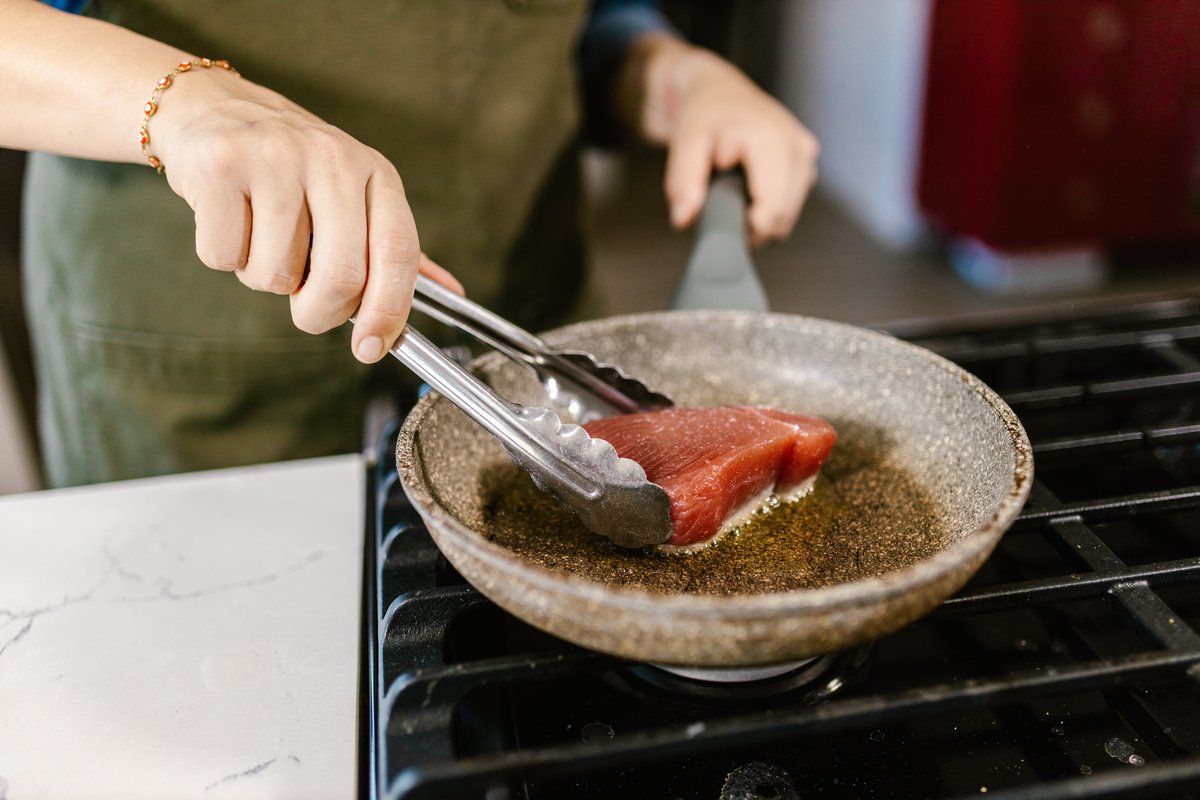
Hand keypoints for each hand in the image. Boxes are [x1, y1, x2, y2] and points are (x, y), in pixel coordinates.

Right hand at [152, 68, 461, 362]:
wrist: (209, 105)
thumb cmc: (288, 165)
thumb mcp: (353, 192)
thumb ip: (392, 245)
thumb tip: (449, 292)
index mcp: (374, 171)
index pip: (399, 252)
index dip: (389, 310)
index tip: (371, 347)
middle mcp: (332, 158)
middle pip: (342, 275)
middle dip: (320, 313)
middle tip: (306, 309)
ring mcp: (275, 158)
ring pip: (277, 274)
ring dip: (264, 278)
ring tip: (259, 236)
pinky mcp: (221, 165)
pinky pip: (224, 256)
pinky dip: (224, 258)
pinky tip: (229, 220)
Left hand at [624, 36, 818, 246]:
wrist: (719, 91)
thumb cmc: (703, 116)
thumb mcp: (684, 144)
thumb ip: (683, 182)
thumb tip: (684, 219)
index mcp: (772, 141)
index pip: (772, 212)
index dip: (744, 228)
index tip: (720, 215)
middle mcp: (798, 146)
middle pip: (782, 219)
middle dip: (750, 225)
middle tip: (722, 203)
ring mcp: (807, 153)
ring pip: (788, 217)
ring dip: (759, 218)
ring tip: (734, 190)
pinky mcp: (808, 159)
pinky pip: (791, 205)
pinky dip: (769, 207)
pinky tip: (749, 187)